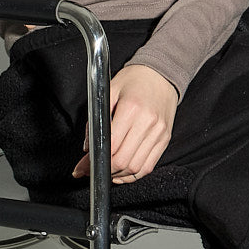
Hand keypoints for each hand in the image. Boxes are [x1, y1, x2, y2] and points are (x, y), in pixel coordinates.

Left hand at [72, 65, 177, 183]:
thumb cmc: (134, 80)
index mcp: (131, 108)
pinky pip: (149, 166)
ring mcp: (159, 133)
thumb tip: (88, 147)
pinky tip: (122, 172)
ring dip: (118, 175)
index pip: (111, 145)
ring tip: (106, 172)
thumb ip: (95, 119)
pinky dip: (134, 174)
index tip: (83, 166)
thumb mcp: (109, 90)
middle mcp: (147, 122)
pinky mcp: (165, 139)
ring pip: (136, 167)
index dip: (94, 160)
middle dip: (104, 171)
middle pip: (123, 160)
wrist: (161, 74)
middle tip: (92, 169)